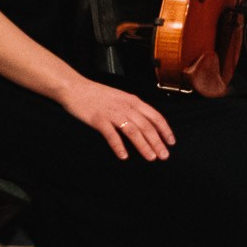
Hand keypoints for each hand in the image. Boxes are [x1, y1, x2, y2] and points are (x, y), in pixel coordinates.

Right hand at [60, 79, 176, 161]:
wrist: (75, 88)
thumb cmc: (97, 95)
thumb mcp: (120, 98)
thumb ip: (132, 109)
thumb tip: (146, 124)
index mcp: (133, 100)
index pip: (155, 116)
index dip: (165, 130)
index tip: (171, 142)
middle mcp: (126, 106)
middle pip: (146, 126)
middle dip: (157, 142)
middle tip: (164, 156)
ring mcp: (112, 113)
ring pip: (133, 131)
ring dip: (143, 145)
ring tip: (151, 158)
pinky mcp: (98, 119)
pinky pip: (111, 135)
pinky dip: (118, 146)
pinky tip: (124, 156)